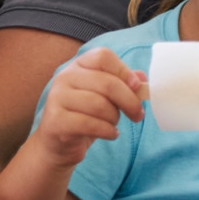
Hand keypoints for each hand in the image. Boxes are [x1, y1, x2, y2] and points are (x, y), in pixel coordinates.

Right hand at [31, 48, 143, 168]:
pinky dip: (108, 131)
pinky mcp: (55, 121)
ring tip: (114, 124)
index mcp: (78, 65)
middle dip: (129, 102)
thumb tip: (143, 79)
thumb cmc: (87, 115)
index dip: (124, 71)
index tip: (137, 86)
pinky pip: (90, 124)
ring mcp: (56, 98)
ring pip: (100, 105)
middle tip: (138, 115)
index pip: (103, 57)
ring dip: (115, 118)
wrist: (59, 142)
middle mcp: (64, 77)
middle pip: (107, 83)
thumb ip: (124, 83)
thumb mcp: (105, 96)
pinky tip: (111, 134)